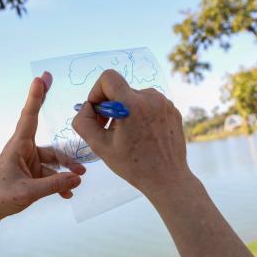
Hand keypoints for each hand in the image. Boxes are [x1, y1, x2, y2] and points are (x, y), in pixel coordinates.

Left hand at [0, 72, 85, 219]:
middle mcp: (25, 149)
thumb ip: (54, 184)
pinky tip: (67, 193)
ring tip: (79, 178)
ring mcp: (30, 160)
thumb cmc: (1, 197)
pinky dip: (60, 182)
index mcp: (18, 146)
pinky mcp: (33, 173)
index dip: (36, 97)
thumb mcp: (28, 192)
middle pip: (45, 131)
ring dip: (67, 169)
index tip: (41, 78)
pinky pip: (51, 174)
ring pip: (54, 159)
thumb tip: (79, 177)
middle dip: (52, 116)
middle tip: (54, 82)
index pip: (29, 116)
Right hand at [72, 70, 190, 195]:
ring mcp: (164, 103)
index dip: (97, 91)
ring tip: (128, 134)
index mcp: (132, 104)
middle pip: (121, 89)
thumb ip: (83, 122)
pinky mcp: (172, 110)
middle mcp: (151, 98)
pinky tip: (143, 135)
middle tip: (109, 129)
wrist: (167, 179)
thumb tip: (87, 107)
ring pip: (135, 96)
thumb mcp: (99, 146)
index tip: (98, 110)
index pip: (108, 77)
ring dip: (127, 110)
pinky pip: (150, 103)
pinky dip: (142, 114)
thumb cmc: (133, 166)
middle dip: (111, 105)